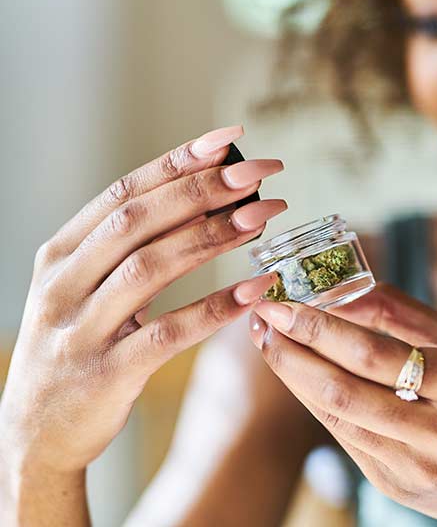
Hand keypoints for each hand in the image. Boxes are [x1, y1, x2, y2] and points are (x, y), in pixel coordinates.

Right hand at [0, 126, 285, 481]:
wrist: (36, 433)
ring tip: (264, 216)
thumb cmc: (77, 345)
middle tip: (259, 173)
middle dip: (203, 190)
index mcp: (61, 253)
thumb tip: (209, 198)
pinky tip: (256, 289)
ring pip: (150, 267)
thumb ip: (131, 246)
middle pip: (137, 221)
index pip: (124, 192)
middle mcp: (64, 283)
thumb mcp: (85, 287)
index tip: (230, 139)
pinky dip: (214, 308)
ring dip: (212, 236)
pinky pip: (168, 333)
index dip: (179, 162)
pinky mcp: (107, 373)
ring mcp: (80, 329)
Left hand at [251, 284, 436, 524]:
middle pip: (344, 391)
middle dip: (291, 354)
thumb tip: (344, 287)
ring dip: (296, 379)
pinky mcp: (399, 489)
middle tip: (260, 321)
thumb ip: (405, 315)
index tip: (282, 303)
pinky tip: (303, 377)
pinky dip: (319, 404)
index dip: (319, 328)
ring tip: (270, 344)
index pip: (376, 354)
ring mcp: (416, 469)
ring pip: (336, 419)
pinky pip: (346, 440)